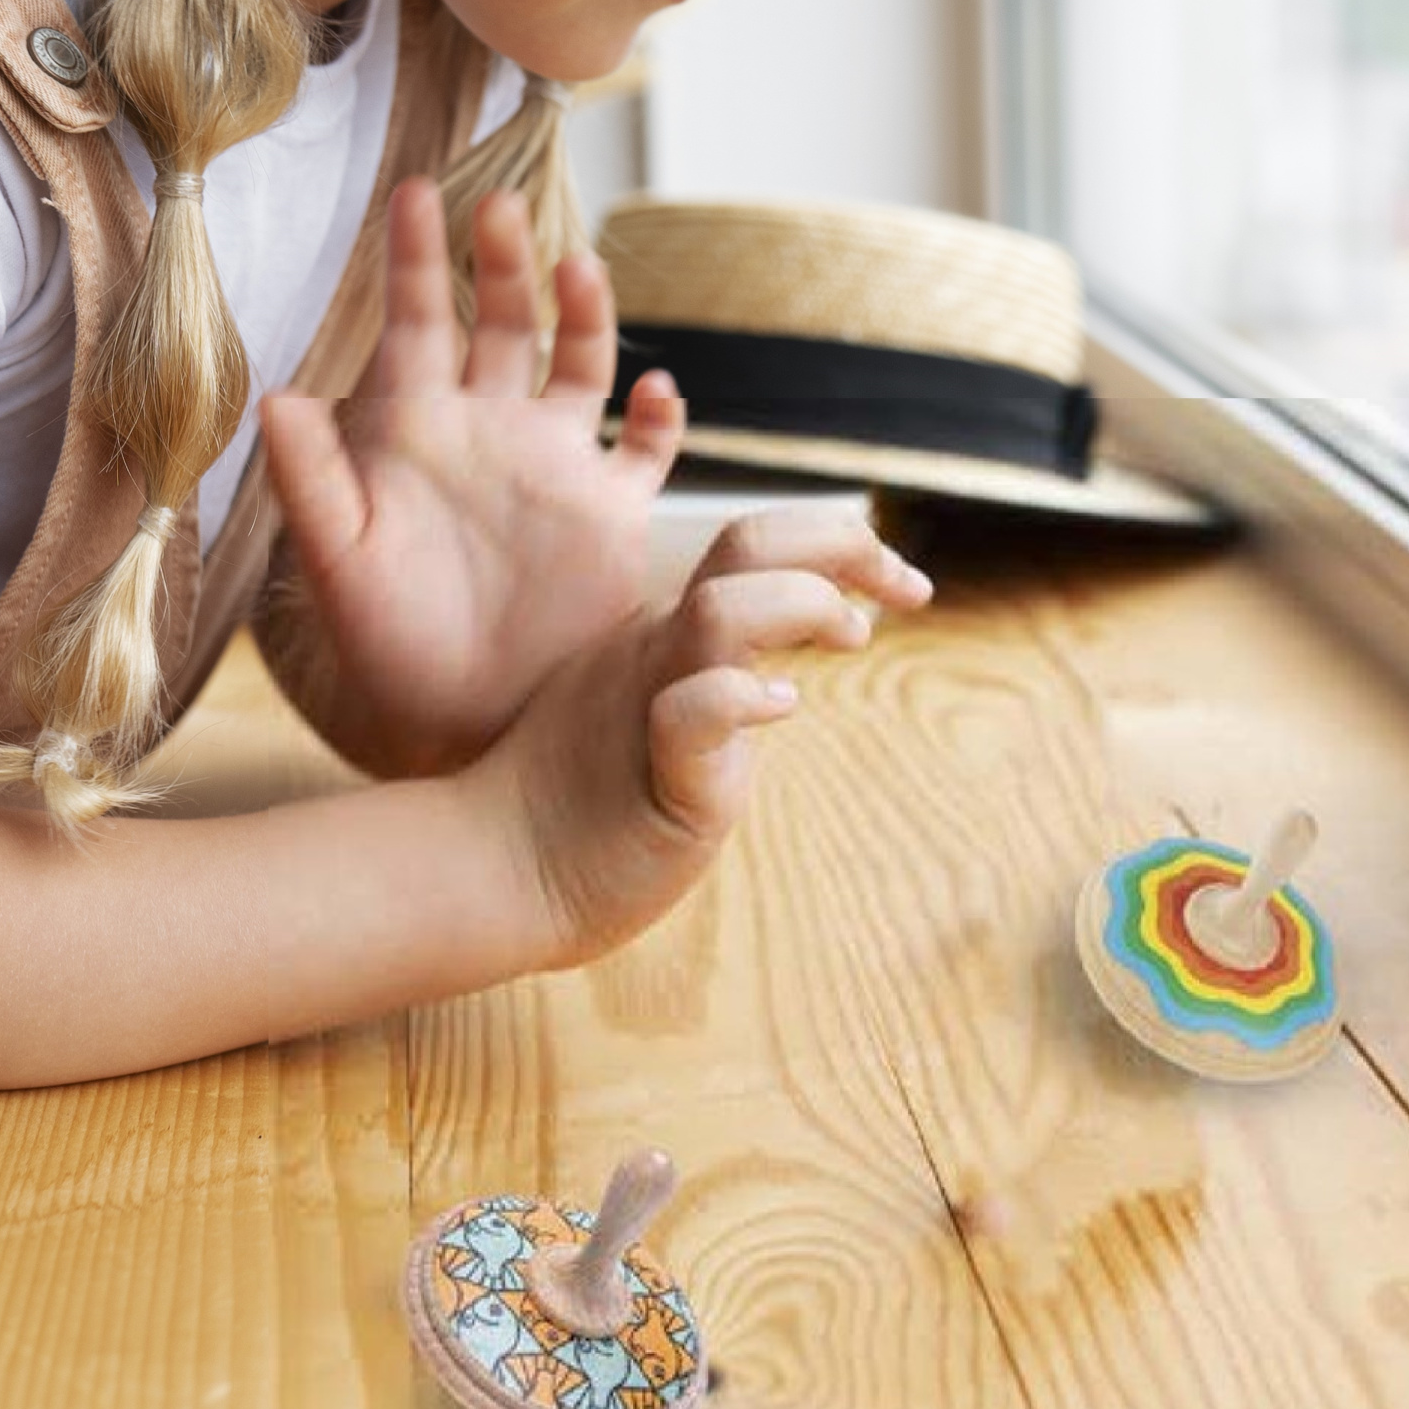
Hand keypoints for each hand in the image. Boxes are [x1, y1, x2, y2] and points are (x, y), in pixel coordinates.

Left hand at [260, 177, 686, 774]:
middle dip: (500, 262)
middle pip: (500, 321)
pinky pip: (646, 449)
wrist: (466, 728)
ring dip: (582, 312)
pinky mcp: (611, 512)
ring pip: (577, 361)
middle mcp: (490, 431)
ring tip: (578, 266)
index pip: (415, 323)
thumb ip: (312, 479)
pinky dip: (658, 416)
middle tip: (499, 207)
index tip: (412, 191)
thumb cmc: (389, 649)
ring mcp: (555, 466)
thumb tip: (278, 395)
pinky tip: (655, 390)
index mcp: (418, 432)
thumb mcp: (338, 564)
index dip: (413, 259)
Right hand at [467, 503, 933, 966]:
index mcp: (670, 628)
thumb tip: (784, 666)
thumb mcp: (659, 703)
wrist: (501, 867)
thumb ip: (712, 672)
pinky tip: (782, 707)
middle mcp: (663, 646)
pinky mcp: (657, 775)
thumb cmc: (587, 794)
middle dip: (844, 545)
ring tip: (852, 639)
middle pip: (749, 541)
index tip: (904, 582)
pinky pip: (693, 712)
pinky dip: (742, 699)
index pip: (758, 542)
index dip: (841, 542)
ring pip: (722, 609)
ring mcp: (653, 701)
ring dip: (804, 605)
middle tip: (907, 589)